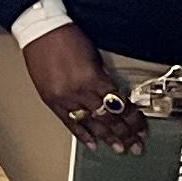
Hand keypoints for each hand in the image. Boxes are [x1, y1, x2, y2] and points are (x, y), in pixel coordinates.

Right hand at [22, 26, 144, 153]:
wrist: (40, 31)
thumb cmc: (68, 37)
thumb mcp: (94, 55)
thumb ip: (103, 77)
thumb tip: (114, 94)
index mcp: (94, 77)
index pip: (119, 104)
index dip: (132, 118)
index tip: (142, 127)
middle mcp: (80, 91)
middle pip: (108, 118)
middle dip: (125, 133)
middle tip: (136, 146)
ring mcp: (65, 99)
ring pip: (91, 124)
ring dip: (107, 138)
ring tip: (120, 148)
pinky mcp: (52, 102)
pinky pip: (70, 123)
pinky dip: (82, 134)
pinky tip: (93, 144)